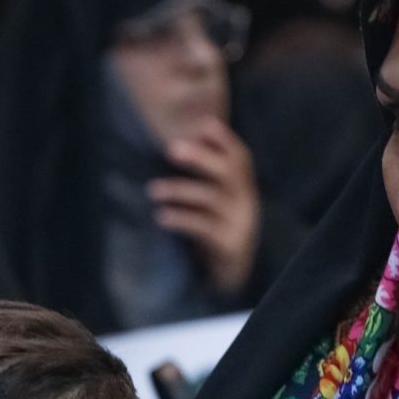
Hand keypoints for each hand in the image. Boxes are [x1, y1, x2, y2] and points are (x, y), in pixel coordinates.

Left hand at [150, 120, 262, 296]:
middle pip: (229, 171)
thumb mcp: (218, 201)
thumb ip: (208, 177)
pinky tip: (161, 217)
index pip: (240, 157)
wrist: (236, 274)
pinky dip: (180, 219)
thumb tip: (179, 142)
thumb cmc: (219, 230)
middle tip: (170, 148)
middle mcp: (246, 201)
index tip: (202, 124)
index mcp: (245, 187)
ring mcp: (239, 223)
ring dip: (179, 190)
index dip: (223, 139)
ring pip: (211, 198)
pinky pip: (203, 227)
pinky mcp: (228, 244)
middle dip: (200, 156)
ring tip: (152, 190)